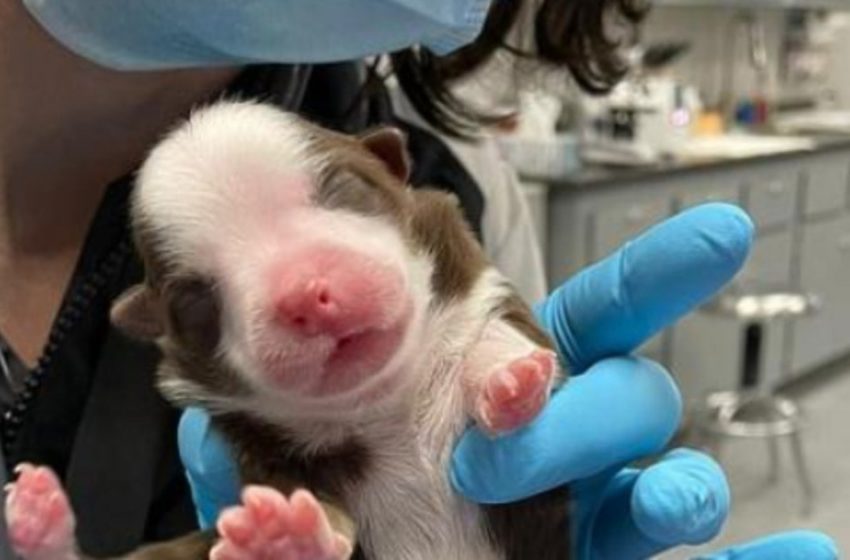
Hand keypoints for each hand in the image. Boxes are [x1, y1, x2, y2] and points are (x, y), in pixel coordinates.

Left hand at [178, 203, 836, 557]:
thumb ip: (267, 442)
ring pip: (666, 468)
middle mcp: (565, 441)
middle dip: (572, 405)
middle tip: (489, 432)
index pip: (579, 319)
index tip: (715, 236)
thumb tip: (222, 415)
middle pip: (622, 390)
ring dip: (655, 477)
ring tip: (616, 502)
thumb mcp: (298, 484)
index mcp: (498, 390)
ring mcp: (599, 512)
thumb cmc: (354, 532)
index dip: (647, 278)